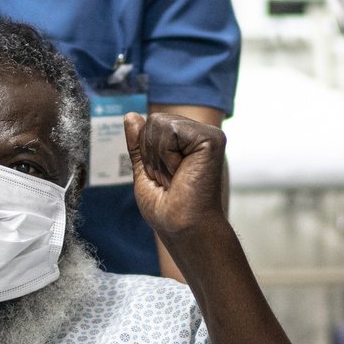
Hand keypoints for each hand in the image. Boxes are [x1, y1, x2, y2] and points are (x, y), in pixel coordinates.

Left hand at [126, 112, 228, 244]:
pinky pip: (170, 130)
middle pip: (152, 120)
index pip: (149, 125)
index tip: (163, 178)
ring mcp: (207, 134)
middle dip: (151, 154)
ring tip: (177, 177)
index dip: (146, 154)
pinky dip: (168, 156)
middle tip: (170, 179)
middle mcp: (199, 133)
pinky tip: (183, 172)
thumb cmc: (167, 208)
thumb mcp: (145, 170)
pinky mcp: (212, 138)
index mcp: (186, 140)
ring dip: (159, 157)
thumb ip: (139, 144)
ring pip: (159, 122)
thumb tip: (130, 116)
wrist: (182, 227)